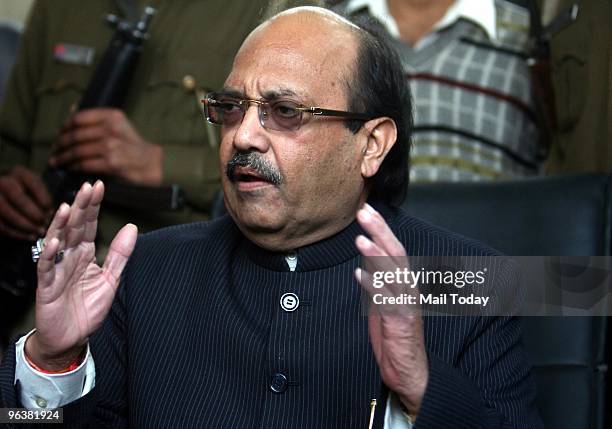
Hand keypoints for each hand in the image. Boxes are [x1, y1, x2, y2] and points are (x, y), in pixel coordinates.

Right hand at [0, 166, 52, 239]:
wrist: (9, 198)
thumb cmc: (31, 195)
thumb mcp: (38, 188)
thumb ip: (46, 196)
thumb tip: (58, 211)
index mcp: (21, 173)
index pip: (34, 183)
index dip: (44, 199)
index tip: (52, 211)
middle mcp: (5, 181)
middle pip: (18, 198)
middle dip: (33, 213)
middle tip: (45, 225)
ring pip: (6, 211)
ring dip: (24, 224)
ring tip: (38, 232)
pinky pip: (0, 223)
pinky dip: (15, 232)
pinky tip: (28, 237)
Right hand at [25, 180, 137, 370]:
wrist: (71, 338)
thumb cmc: (87, 308)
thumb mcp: (111, 279)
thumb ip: (120, 254)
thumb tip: (132, 227)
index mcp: (85, 254)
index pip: (89, 224)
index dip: (93, 206)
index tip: (99, 186)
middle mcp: (69, 257)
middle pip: (74, 227)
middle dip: (81, 206)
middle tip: (88, 186)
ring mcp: (56, 270)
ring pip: (57, 241)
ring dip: (62, 223)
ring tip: (70, 206)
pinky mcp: (46, 286)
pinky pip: (47, 266)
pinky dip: (50, 253)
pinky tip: (56, 239)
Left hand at [50, 108, 162, 184]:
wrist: (151, 163)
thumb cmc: (132, 145)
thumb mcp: (118, 124)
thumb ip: (96, 118)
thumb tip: (72, 108)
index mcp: (112, 116)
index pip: (79, 118)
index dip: (65, 127)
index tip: (59, 134)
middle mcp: (111, 130)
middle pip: (75, 135)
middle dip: (61, 144)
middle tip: (55, 149)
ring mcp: (111, 147)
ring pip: (77, 151)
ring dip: (63, 157)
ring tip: (57, 160)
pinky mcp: (111, 163)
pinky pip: (84, 164)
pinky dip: (74, 167)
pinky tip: (70, 168)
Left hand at [355, 203, 427, 416]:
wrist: (408, 369)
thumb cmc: (394, 333)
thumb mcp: (383, 299)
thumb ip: (378, 278)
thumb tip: (366, 258)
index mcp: (403, 280)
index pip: (392, 247)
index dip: (380, 228)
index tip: (365, 209)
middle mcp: (408, 288)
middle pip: (395, 253)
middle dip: (380, 231)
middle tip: (364, 212)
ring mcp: (406, 303)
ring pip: (393, 274)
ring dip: (376, 256)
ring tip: (360, 240)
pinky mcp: (401, 321)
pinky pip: (386, 300)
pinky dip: (373, 286)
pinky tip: (359, 275)